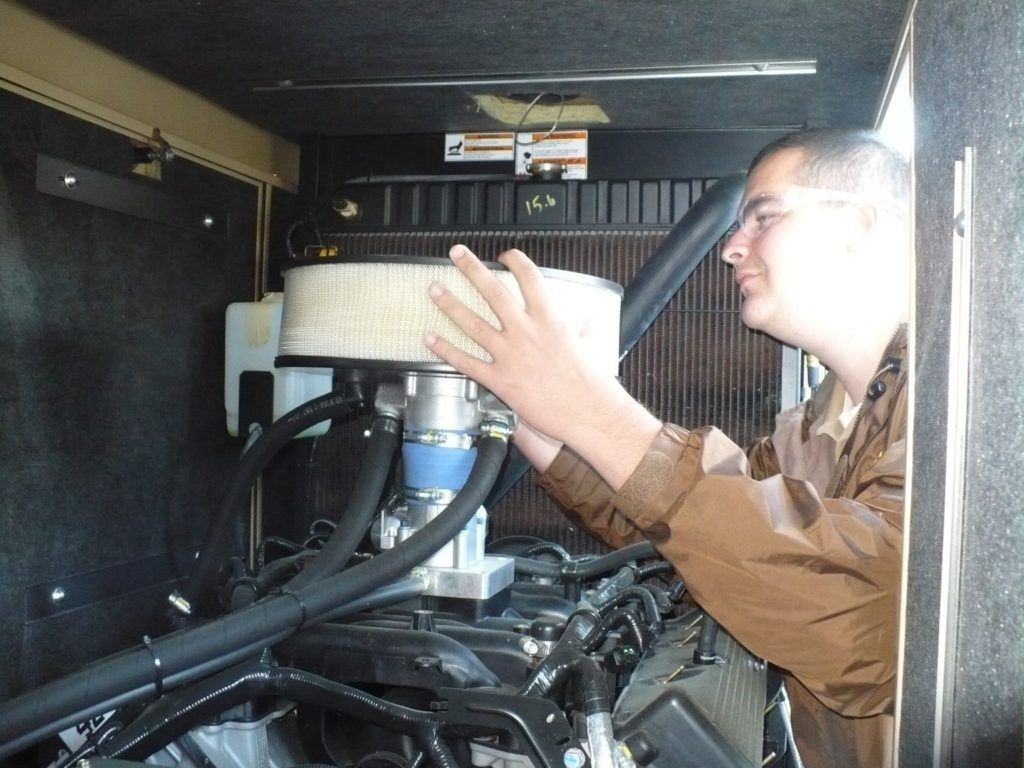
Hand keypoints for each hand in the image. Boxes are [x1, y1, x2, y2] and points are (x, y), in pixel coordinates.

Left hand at [426, 245, 660, 488]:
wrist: (588, 412)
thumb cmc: (591, 383)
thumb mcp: (587, 347)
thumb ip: (580, 331)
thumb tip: (588, 321)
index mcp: (550, 319)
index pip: (530, 278)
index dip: (515, 260)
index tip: (504, 254)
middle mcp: (526, 332)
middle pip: (493, 292)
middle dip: (471, 269)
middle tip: (455, 253)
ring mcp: (510, 355)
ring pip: (473, 323)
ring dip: (450, 305)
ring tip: (434, 289)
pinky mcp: (499, 380)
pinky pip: (466, 362)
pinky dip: (446, 350)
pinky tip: (430, 338)